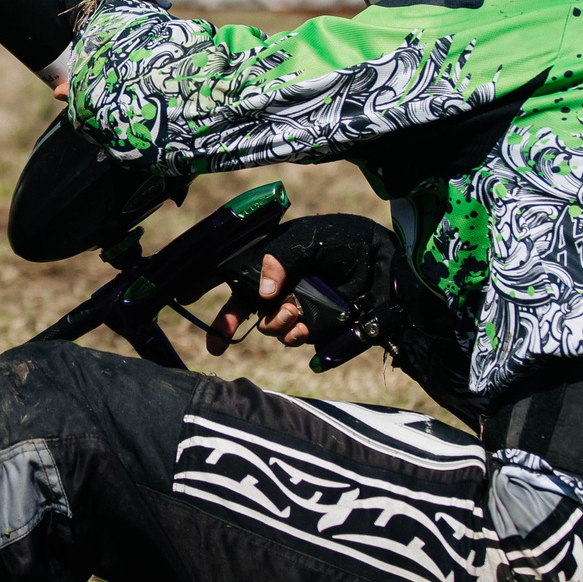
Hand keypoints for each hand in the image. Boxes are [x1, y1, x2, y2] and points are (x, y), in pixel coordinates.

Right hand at [205, 214, 397, 356]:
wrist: (388, 266)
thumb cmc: (349, 242)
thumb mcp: (309, 238)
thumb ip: (280, 256)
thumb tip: (263, 292)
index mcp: (275, 262)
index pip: (237, 277)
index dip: (214, 292)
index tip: (194, 306)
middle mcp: (282, 286)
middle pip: (245, 308)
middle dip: (228, 325)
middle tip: (218, 342)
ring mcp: (298, 308)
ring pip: (271, 326)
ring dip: (275, 324)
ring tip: (294, 312)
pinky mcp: (317, 328)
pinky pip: (295, 338)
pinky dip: (294, 335)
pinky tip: (304, 327)